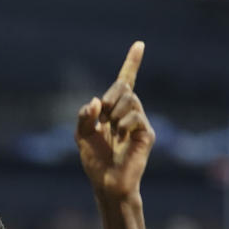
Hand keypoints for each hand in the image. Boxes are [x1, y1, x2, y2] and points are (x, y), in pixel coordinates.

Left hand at [75, 41, 154, 202]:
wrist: (106, 183)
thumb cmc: (95, 161)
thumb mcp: (81, 135)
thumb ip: (84, 116)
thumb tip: (96, 101)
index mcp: (114, 111)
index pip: (125, 82)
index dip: (132, 63)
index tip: (139, 44)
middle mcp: (130, 113)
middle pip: (123, 86)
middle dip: (109, 97)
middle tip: (101, 118)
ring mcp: (140, 123)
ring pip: (129, 99)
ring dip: (113, 112)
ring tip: (111, 131)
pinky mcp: (147, 134)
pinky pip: (134, 117)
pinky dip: (122, 124)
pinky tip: (120, 138)